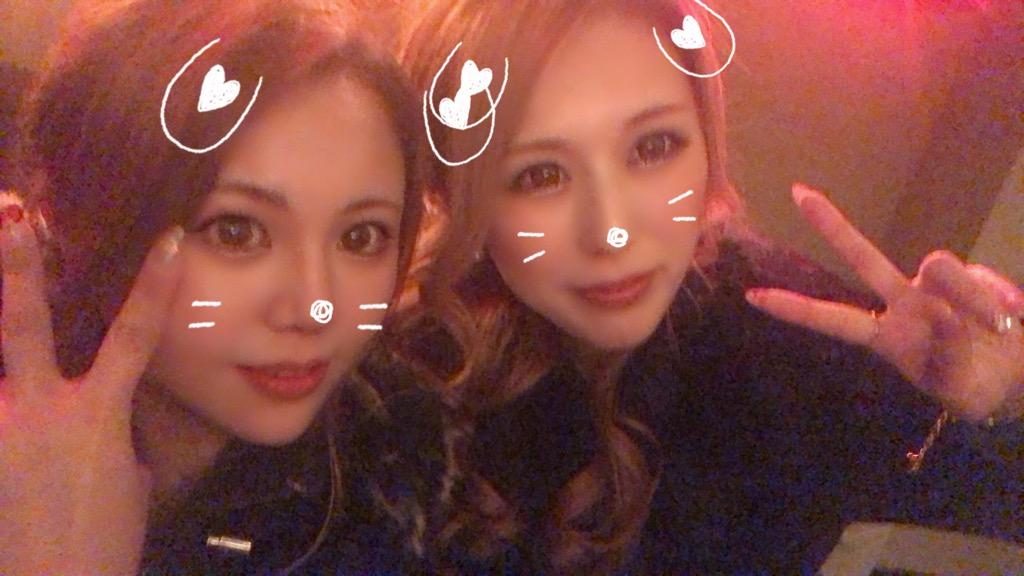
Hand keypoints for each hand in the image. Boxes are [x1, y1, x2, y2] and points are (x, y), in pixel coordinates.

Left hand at [0, 197, 184, 575]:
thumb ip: (115, 438)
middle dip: (18, 266)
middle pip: (24, 322)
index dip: (155, 284)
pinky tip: (4, 397)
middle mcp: (39, 410)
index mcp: (97, 416)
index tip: (167, 238)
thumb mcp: (130, 484)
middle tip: (10, 215)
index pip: (136, 334)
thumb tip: (104, 420)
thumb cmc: (106, 543)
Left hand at [745, 182, 1023, 423]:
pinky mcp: (970, 277)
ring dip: (970, 299)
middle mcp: (902, 303)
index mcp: (885, 337)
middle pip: (862, 258)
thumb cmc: (972, 385)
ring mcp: (933, 287)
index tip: (752, 297)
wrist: (1016, 375)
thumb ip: (947, 352)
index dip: (795, 310)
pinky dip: (996, 302)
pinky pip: (979, 280)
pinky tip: (1007, 319)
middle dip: (832, 225)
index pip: (833, 320)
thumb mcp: (956, 384)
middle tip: (797, 192)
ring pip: (939, 267)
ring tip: (996, 327)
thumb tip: (943, 312)